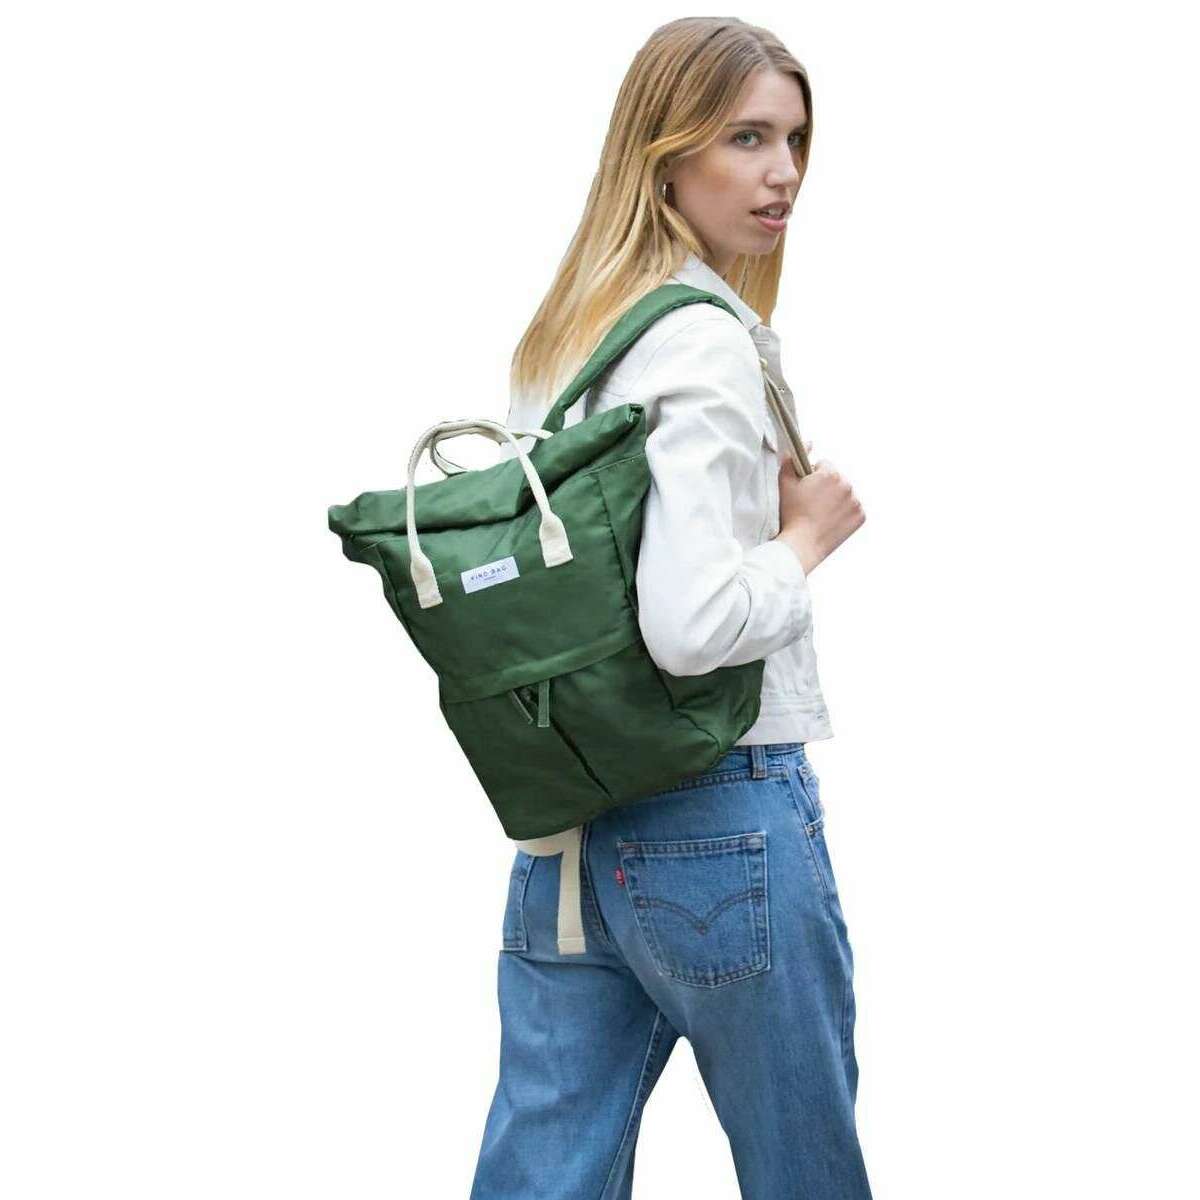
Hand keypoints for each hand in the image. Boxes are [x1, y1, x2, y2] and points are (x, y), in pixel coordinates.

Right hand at [774, 442, 865, 573]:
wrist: (802, 544)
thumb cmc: (792, 514)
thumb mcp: (785, 483)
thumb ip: (792, 459)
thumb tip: (807, 443)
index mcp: (830, 473)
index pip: (823, 465)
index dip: (812, 477)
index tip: (806, 490)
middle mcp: (847, 484)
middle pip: (836, 479)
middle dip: (826, 488)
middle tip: (812, 504)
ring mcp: (856, 501)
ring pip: (845, 494)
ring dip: (836, 500)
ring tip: (820, 514)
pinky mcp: (860, 516)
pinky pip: (853, 509)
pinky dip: (845, 513)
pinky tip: (831, 520)